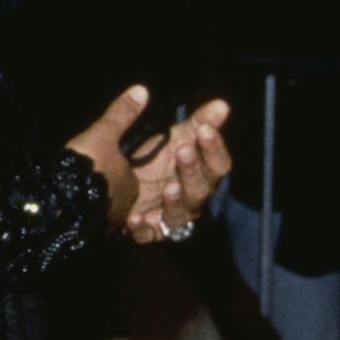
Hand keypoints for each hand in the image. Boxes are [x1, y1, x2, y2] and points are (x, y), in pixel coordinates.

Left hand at [122, 99, 232, 242]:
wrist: (117, 185)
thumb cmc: (152, 161)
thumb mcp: (172, 138)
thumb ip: (196, 123)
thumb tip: (222, 104)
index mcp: (200, 174)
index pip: (218, 166)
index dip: (214, 149)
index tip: (204, 129)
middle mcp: (189, 199)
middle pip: (201, 191)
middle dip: (194, 171)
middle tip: (183, 151)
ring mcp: (169, 218)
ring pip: (180, 216)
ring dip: (175, 203)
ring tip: (168, 188)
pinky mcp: (148, 232)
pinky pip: (148, 235)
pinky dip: (142, 228)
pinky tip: (134, 218)